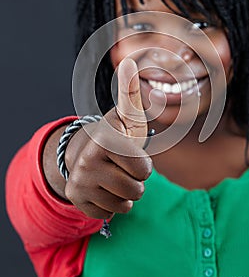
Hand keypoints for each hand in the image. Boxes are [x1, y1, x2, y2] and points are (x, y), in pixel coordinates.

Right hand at [64, 58, 152, 218]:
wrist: (84, 153)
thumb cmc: (115, 136)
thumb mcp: (125, 116)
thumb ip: (131, 92)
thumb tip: (129, 62)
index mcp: (104, 140)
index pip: (143, 170)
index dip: (142, 164)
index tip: (129, 154)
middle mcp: (87, 162)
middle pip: (137, 190)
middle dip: (135, 181)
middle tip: (122, 167)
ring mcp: (80, 183)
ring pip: (125, 205)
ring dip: (125, 194)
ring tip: (114, 178)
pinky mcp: (76, 200)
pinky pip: (109, 214)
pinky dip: (111, 205)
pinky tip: (103, 189)